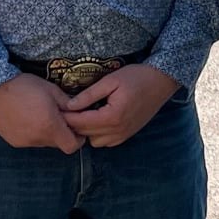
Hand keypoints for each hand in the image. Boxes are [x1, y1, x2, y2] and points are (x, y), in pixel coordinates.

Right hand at [0, 73, 82, 152]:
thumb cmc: (25, 86)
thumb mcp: (52, 90)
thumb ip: (68, 104)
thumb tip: (79, 111)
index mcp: (50, 126)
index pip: (72, 146)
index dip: (78, 139)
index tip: (77, 128)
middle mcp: (37, 138)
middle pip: (58, 144)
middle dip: (62, 133)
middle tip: (59, 117)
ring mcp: (23, 141)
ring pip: (43, 142)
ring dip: (47, 133)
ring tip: (40, 115)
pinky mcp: (13, 141)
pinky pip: (29, 141)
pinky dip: (33, 133)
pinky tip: (27, 118)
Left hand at [63, 64, 179, 147]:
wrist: (161, 82)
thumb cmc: (136, 77)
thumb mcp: (110, 80)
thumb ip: (89, 95)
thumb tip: (69, 105)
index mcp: (112, 116)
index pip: (81, 123)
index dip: (66, 116)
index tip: (57, 108)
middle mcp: (118, 130)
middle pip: (85, 134)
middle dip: (73, 124)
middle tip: (65, 111)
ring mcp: (124, 135)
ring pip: (95, 142)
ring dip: (87, 131)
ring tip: (83, 114)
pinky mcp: (127, 135)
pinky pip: (106, 142)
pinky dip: (98, 134)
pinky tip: (97, 118)